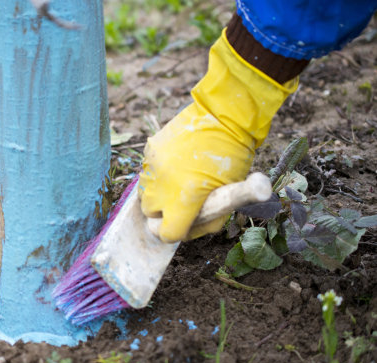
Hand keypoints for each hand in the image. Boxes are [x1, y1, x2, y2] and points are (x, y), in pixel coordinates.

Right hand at [138, 30, 296, 242]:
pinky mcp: (148, 151)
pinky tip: (177, 162)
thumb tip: (191, 229)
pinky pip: (146, 172)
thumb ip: (210, 218)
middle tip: (183, 200)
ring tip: (179, 180)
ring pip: (144, 193)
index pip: (167, 233)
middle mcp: (162, 186)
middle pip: (150, 214)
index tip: (185, 223)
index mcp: (185, 200)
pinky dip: (158, 173)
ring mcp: (152, 167)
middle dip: (164, 212)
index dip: (177, 232)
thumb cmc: (234, 157)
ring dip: (159, 193)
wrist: (223, 115)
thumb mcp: (231, 195)